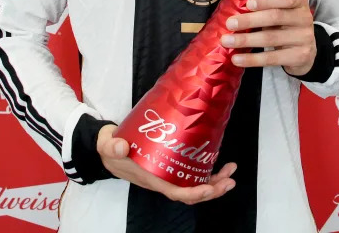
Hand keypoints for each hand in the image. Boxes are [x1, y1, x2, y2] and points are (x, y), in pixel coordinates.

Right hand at [96, 124, 235, 203]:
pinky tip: (216, 160)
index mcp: (152, 178)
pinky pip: (191, 173)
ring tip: (230, 171)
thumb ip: (112, 146)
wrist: (109, 147)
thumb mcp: (108, 145)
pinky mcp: (170, 165)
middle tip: (229, 178)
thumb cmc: (111, 148)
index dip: (195, 193)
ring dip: (215, 180)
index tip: (211, 187)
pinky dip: (206, 170)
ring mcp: (168, 173)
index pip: (176, 192)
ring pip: (195, 184)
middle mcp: (163, 179)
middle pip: (192, 192)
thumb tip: (121, 147)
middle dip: (213, 189)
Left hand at [218, 0, 315, 75]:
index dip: (267, 0)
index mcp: (299, 1)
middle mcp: (304, 18)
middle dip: (250, 20)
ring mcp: (304, 38)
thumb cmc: (284, 22)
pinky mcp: (300, 57)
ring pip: (271, 39)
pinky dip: (253, 59)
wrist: (305, 50)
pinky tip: (237, 59)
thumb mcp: (275, 7)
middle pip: (275, 17)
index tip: (248, 4)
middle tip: (230, 23)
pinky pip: (273, 58)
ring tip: (226, 41)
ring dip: (246, 40)